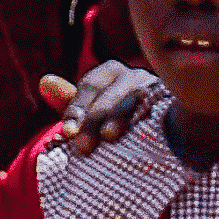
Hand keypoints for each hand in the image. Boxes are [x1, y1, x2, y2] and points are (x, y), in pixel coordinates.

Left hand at [47, 59, 168, 154]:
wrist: (158, 130)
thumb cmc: (114, 118)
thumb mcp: (90, 111)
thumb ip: (70, 101)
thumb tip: (45, 82)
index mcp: (111, 72)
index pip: (90, 86)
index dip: (77, 108)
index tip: (68, 132)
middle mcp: (135, 74)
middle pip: (111, 92)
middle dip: (94, 118)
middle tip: (83, 146)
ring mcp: (157, 87)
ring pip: (135, 96)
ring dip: (120, 114)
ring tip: (108, 135)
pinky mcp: (174, 102)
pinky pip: (162, 106)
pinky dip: (150, 117)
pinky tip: (144, 133)